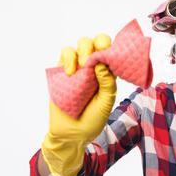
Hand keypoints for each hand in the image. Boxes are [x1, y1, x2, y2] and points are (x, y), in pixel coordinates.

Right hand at [41, 34, 116, 175]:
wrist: (71, 133)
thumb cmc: (93, 119)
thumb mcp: (106, 103)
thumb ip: (107, 83)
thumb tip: (102, 63)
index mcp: (108, 73)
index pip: (113, 51)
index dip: (114, 47)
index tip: (112, 53)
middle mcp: (94, 67)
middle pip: (98, 42)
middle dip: (99, 44)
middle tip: (97, 59)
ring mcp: (78, 67)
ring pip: (82, 43)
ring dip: (85, 50)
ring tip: (84, 66)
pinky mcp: (62, 70)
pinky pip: (65, 53)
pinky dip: (68, 58)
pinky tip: (71, 72)